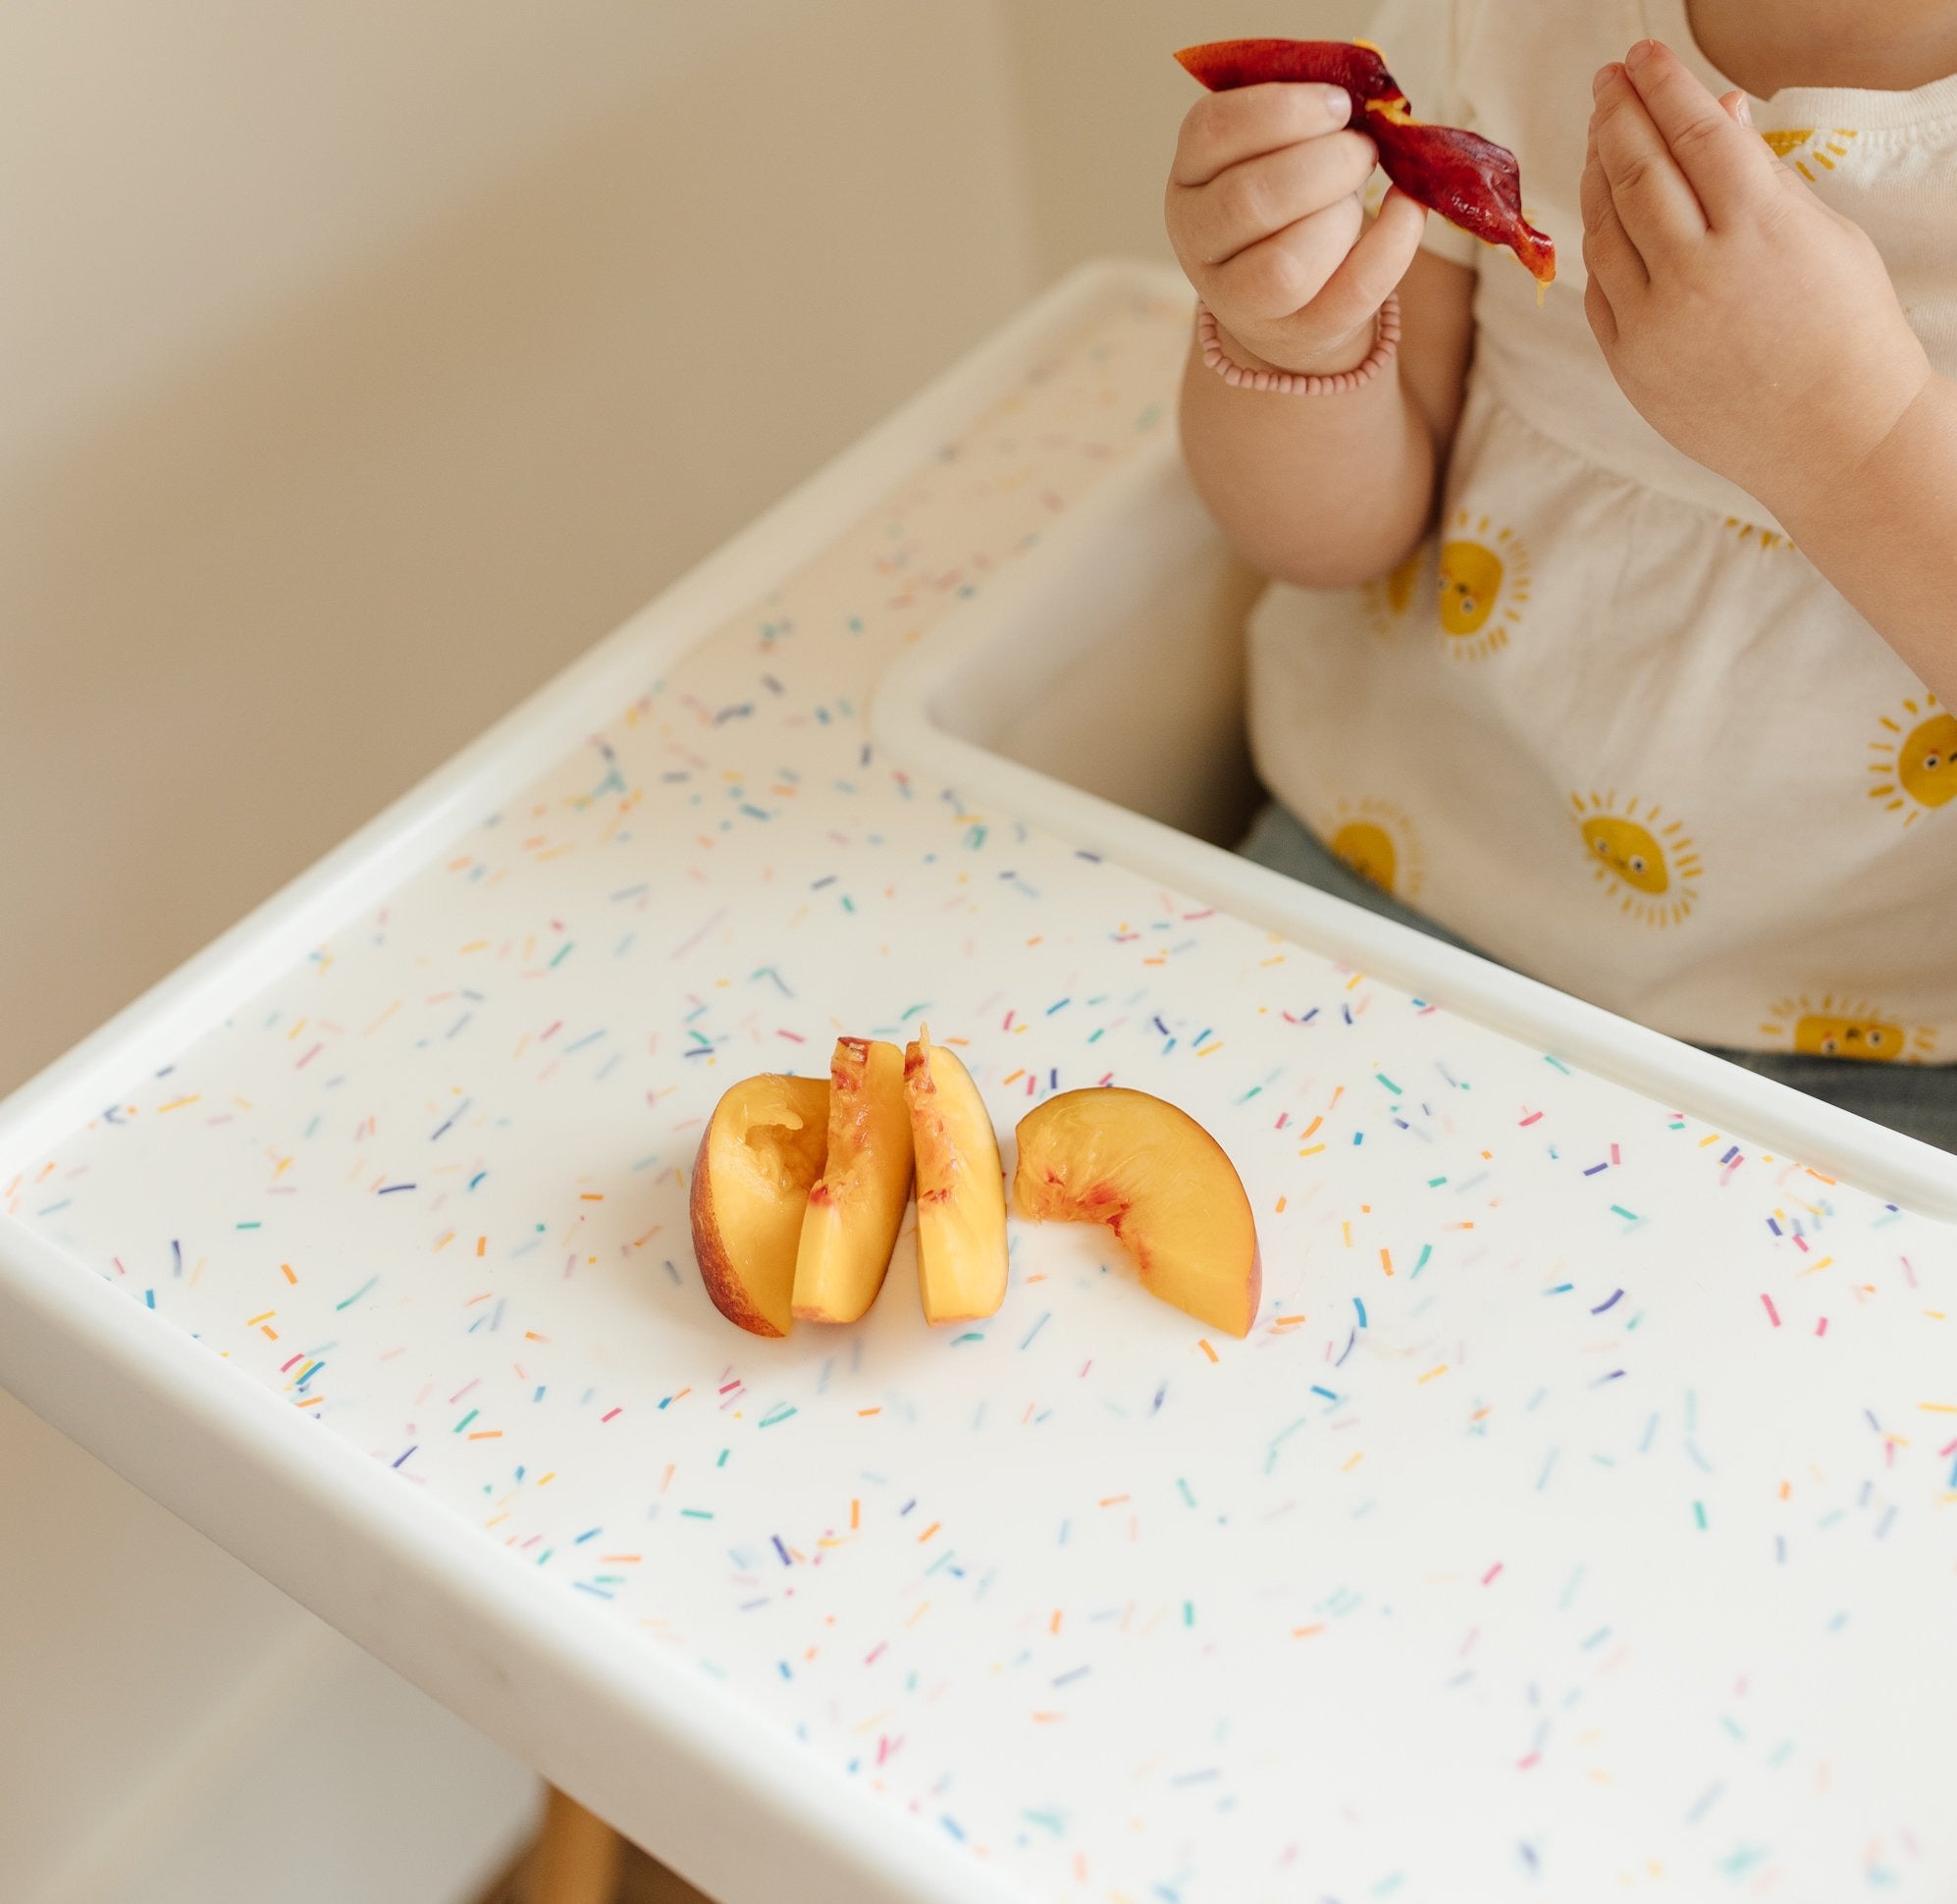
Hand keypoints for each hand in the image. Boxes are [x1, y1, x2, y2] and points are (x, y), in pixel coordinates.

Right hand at [1166, 81, 1427, 375]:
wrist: (1287, 296)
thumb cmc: (1285, 198)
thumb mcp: (1274, 147)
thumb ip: (1304, 116)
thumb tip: (1363, 92)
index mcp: (1190, 178)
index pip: (1213, 132)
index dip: (1281, 110)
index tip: (1338, 104)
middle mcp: (1199, 242)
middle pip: (1249, 200)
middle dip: (1325, 164)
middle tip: (1362, 150)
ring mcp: (1238, 300)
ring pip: (1286, 265)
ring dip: (1342, 215)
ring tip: (1359, 195)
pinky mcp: (1296, 334)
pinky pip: (1351, 294)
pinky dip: (1393, 245)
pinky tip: (1406, 209)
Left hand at [1582, 39, 1931, 521]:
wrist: (1834, 438)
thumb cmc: (1844, 329)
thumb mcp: (1822, 236)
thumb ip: (1759, 173)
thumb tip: (1716, 108)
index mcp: (1758, 228)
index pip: (1694, 132)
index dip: (1661, 85)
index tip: (1639, 56)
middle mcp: (1698, 273)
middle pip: (1637, 172)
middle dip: (1616, 116)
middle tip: (1606, 83)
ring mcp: (1657, 324)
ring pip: (1605, 230)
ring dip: (1596, 175)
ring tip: (1600, 138)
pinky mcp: (1631, 364)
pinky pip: (1600, 289)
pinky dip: (1600, 244)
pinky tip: (1605, 213)